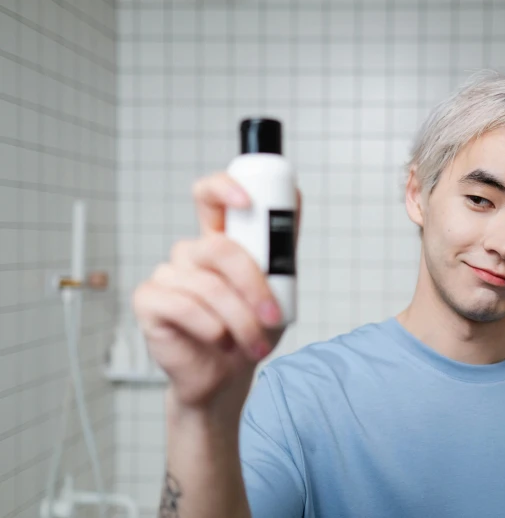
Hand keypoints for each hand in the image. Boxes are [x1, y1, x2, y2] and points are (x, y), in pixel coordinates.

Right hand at [133, 172, 301, 420]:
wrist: (226, 376)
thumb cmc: (250, 328)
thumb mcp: (278, 288)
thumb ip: (281, 248)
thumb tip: (294, 199)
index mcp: (219, 241)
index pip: (210, 196)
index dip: (224, 188)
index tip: (247, 202)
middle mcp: (191, 253)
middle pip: (219, 248)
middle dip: (253, 285)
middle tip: (273, 316)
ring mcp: (167, 275)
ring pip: (208, 286)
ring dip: (239, 320)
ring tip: (254, 344)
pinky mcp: (149, 301)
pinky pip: (182, 306)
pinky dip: (210, 327)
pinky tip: (219, 340)